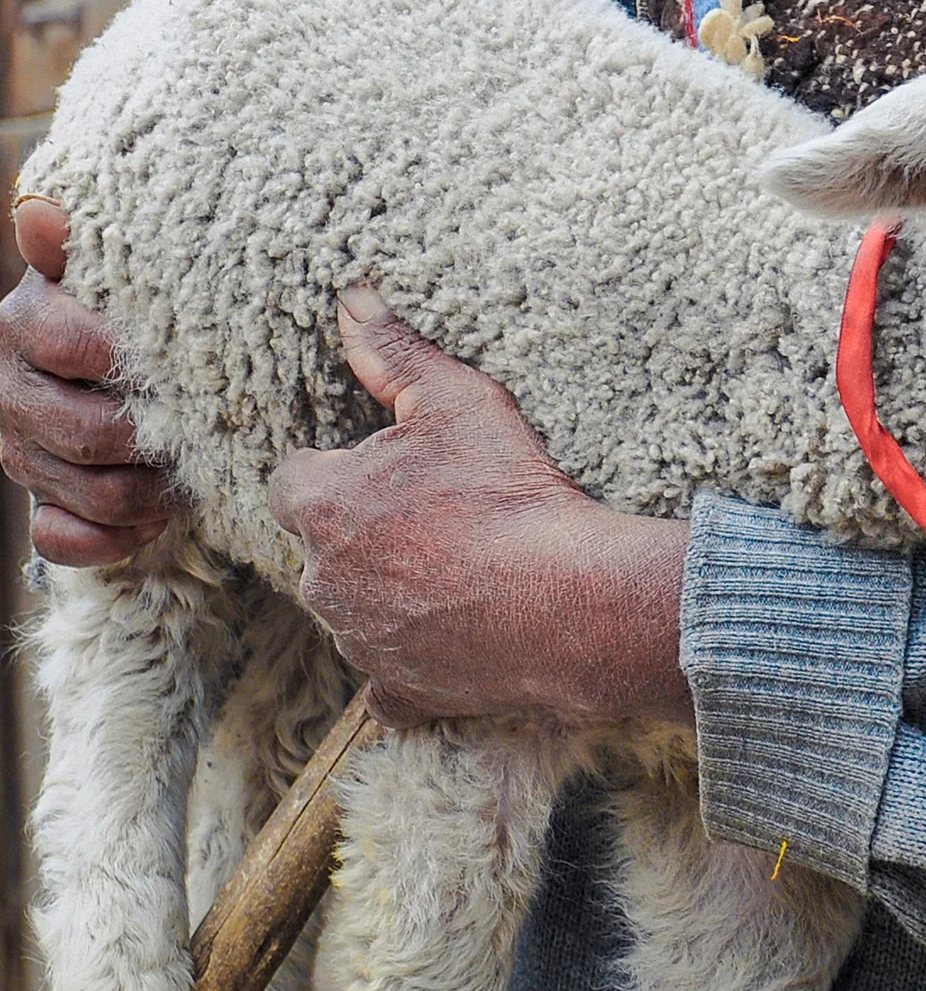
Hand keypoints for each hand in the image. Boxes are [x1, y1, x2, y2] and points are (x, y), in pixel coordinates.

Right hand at [0, 198, 171, 565]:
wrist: (115, 375)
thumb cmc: (130, 315)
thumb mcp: (114, 273)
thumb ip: (81, 245)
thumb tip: (39, 209)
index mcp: (23, 324)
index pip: (71, 344)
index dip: (131, 360)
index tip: (183, 364)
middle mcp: (7, 390)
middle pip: (86, 430)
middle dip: (154, 438)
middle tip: (208, 431)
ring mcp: (18, 453)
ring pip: (86, 490)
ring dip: (150, 491)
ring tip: (194, 473)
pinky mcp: (36, 504)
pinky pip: (64, 541)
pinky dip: (115, 538)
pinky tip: (155, 520)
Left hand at [267, 287, 692, 727]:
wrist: (570, 599)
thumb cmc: (510, 493)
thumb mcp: (457, 401)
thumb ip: (396, 352)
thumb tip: (351, 299)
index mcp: (328, 507)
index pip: (291, 479)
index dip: (333, 467)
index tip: (381, 466)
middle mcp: (326, 582)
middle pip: (321, 548)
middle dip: (361, 532)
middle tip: (432, 513)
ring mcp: (362, 644)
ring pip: (352, 612)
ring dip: (386, 592)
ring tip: (457, 568)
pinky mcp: (402, 691)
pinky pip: (385, 684)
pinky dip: (407, 665)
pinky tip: (445, 641)